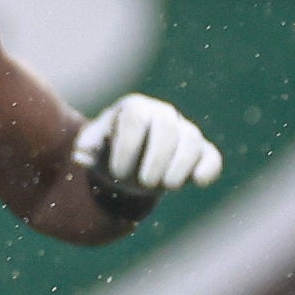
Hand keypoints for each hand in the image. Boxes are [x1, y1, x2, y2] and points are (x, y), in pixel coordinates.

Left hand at [71, 94, 221, 211]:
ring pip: (191, 140)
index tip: (117, 171)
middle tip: (143, 183)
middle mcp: (162, 114)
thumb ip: (85, 146)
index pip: (137, 116)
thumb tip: (83, 152)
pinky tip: (197, 182)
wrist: (125, 166)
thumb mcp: (89, 147)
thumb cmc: (105, 152)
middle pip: (166, 126)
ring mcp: (184, 131)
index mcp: (134, 108)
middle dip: (156, 158)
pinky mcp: (200, 152)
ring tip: (165, 186)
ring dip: (179, 166)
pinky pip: (211, 156)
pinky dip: (208, 169)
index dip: (128, 146)